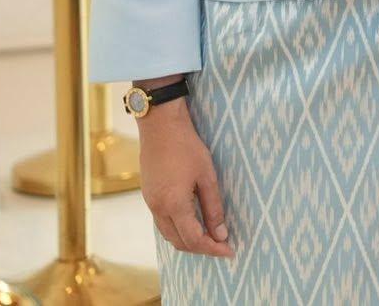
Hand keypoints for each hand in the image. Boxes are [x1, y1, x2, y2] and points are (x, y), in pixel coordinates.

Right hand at [138, 100, 233, 258]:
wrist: (160, 127)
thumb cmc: (187, 148)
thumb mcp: (207, 177)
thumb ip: (213, 208)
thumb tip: (221, 234)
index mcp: (174, 205)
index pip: (194, 239)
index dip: (213, 248)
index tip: (230, 251)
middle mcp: (158, 209)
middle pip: (179, 242)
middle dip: (202, 248)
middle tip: (223, 246)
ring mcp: (150, 203)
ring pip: (169, 234)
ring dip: (188, 240)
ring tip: (210, 238)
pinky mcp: (148, 196)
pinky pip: (163, 223)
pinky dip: (178, 229)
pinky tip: (192, 224)